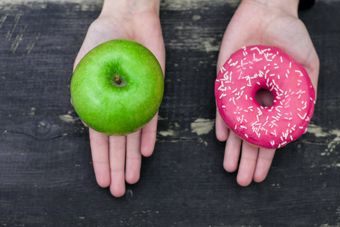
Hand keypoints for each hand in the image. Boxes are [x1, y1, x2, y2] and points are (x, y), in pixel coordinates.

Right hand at [73, 0, 164, 196]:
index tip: (103, 180)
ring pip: (134, 136)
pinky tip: (146, 152)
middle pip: (117, 143)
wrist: (130, 19)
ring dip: (132, 158)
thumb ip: (86, 89)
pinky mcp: (153, 93)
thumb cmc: (104, 37)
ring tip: (132, 179)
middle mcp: (117, 106)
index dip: (100, 161)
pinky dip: (149, 135)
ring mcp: (136, 101)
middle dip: (117, 167)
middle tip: (119, 190)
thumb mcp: (86, 62)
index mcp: (98, 103)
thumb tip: (86, 119)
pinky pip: (152, 118)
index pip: (98, 138)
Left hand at [215, 0, 318, 185]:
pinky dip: (222, 121)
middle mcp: (259, 100)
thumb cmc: (291, 34)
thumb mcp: (308, 61)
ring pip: (236, 125)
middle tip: (243, 181)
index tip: (262, 174)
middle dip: (248, 159)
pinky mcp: (226, 79)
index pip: (271, 134)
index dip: (267, 156)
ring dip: (233, 148)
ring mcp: (241, 91)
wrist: (267, 10)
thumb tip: (303, 118)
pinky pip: (223, 104)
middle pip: (252, 136)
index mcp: (279, 100)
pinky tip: (223, 138)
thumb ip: (306, 88)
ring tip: (230, 168)